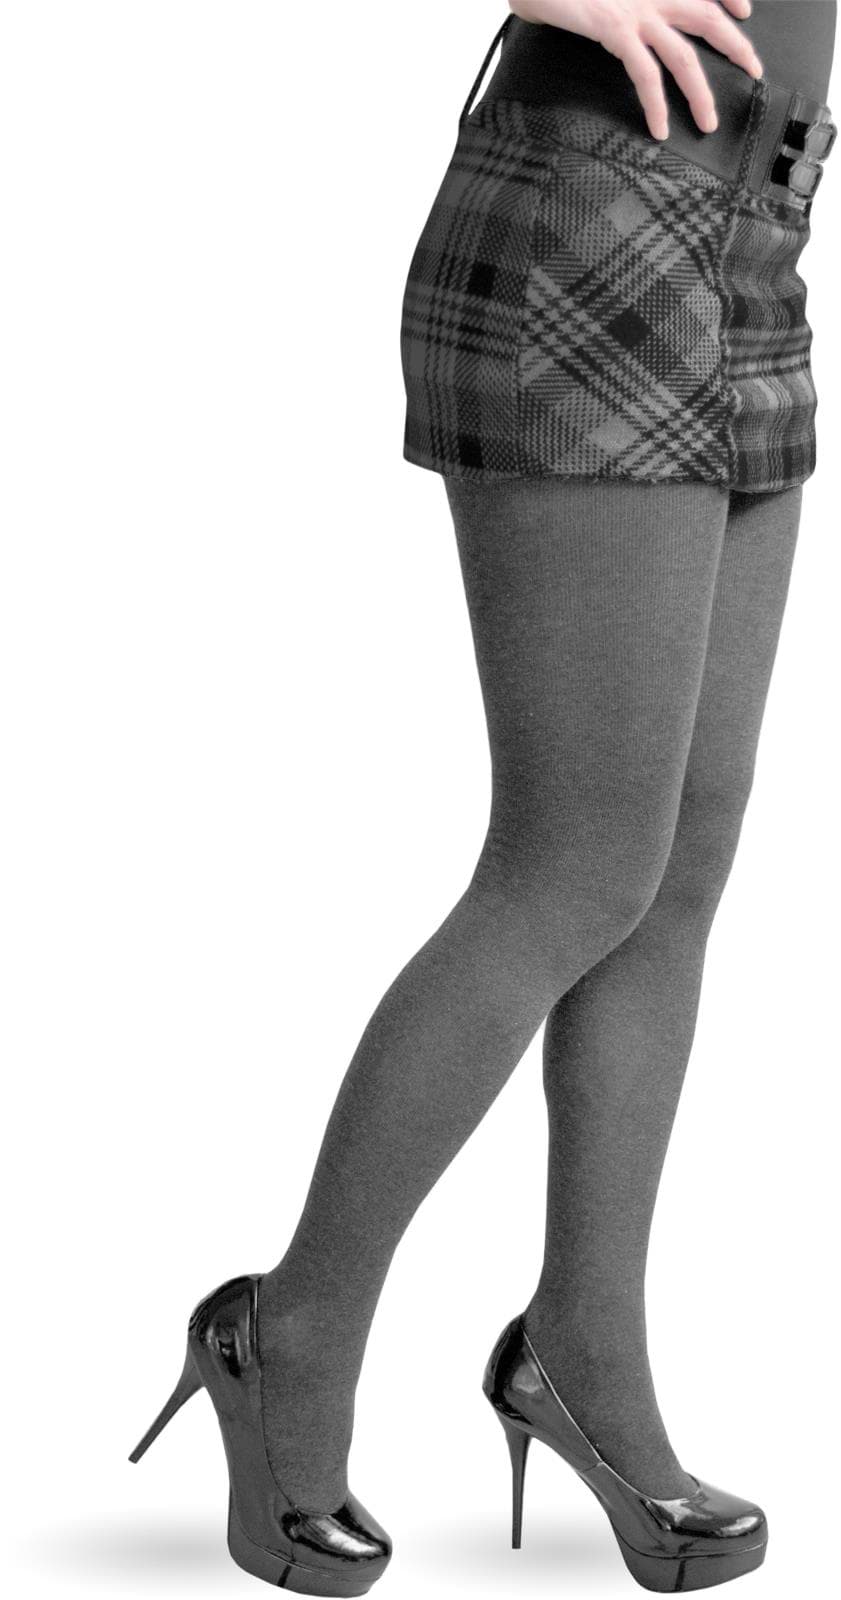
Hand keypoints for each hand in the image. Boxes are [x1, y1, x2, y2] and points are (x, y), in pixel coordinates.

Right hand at [509, 0, 763, 139]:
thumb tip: (620, 18)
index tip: (744, 11)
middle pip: (708, 19)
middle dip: (736, 46)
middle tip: (754, 71)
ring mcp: (637, 9)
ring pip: (684, 55)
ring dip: (701, 93)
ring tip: (708, 122)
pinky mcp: (616, 29)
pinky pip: (646, 73)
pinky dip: (656, 104)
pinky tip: (660, 128)